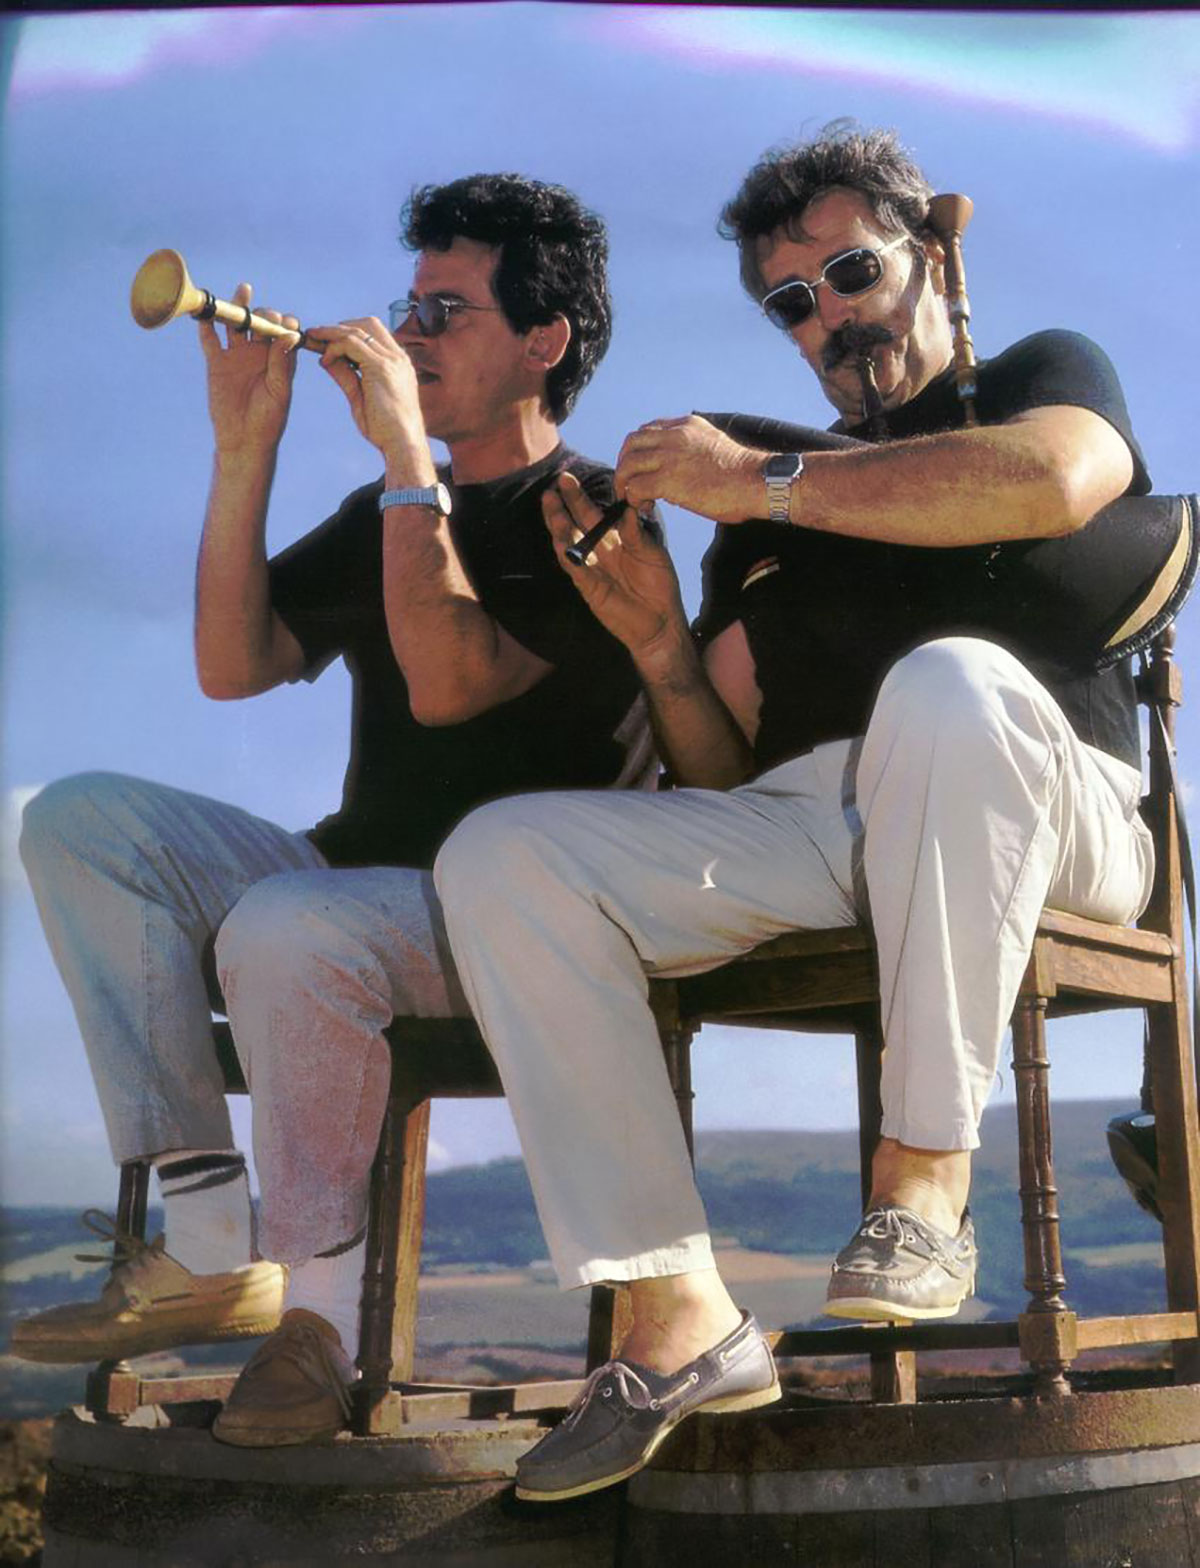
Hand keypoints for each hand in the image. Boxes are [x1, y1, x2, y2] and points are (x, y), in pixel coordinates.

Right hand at [199, 283, 297, 454]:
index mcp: (280, 359)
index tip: (286, 324)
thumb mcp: (279, 393)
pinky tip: (207, 311)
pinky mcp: (217, 362)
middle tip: (264, 318)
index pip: (285, 331)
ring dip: (239, 307)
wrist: (242, 440)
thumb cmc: (268, 421)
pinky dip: (207, 325)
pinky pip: (210, 339)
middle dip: (264, 314)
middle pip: (261, 321)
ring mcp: (237, 355)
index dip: (286, 324)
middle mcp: (259, 353)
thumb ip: (282, 364)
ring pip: (237, 324)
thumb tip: (290, 334)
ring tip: (244, 290)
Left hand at [305, 317, 428, 466]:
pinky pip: (352, 344)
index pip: (373, 333)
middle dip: (339, 326)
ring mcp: (391, 360)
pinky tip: (324, 360)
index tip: (326, 340)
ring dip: (331, 333)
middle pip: (367, 323)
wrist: (403, 443)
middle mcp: (397, 357)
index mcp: (397, 363)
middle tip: (316, 336)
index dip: (348, 332)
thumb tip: (326, 359)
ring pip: (357, 330)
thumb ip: (346, 375)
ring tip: (312, 341)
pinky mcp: (381, 367)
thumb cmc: (385, 429)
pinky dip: (334, 347)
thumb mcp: (360, 396)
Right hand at [545, 474, 688, 662]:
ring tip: (550, 508)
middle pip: (574, 525)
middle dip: (562, 507)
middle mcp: (598, 552)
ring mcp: (592, 570)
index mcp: (613, 539)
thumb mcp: (652, 553)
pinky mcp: (591, 590)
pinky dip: (569, 558)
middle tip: (551, 487)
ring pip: (570, 545)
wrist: (662, 621)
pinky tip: (559, 543)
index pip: (590, 514)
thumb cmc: (659, 585)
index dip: (578, 498)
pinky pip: (577, 571)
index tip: (567, 479)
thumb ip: (636, 533)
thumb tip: (627, 508)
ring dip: (559, 527)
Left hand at [616, 415, 763, 524]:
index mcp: (687, 425)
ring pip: (628, 465)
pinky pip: (635, 488)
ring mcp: (670, 456)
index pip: (648, 431)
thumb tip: (680, 470)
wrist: (758, 481)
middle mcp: (675, 436)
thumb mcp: (714, 445)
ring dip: (625, 484)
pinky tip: (644, 507)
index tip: (642, 468)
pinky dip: (633, 499)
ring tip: (634, 499)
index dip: (639, 451)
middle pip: (631, 444)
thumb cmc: (744, 474)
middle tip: (629, 484)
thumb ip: (693, 449)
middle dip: (625, 465)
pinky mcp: (668, 480)